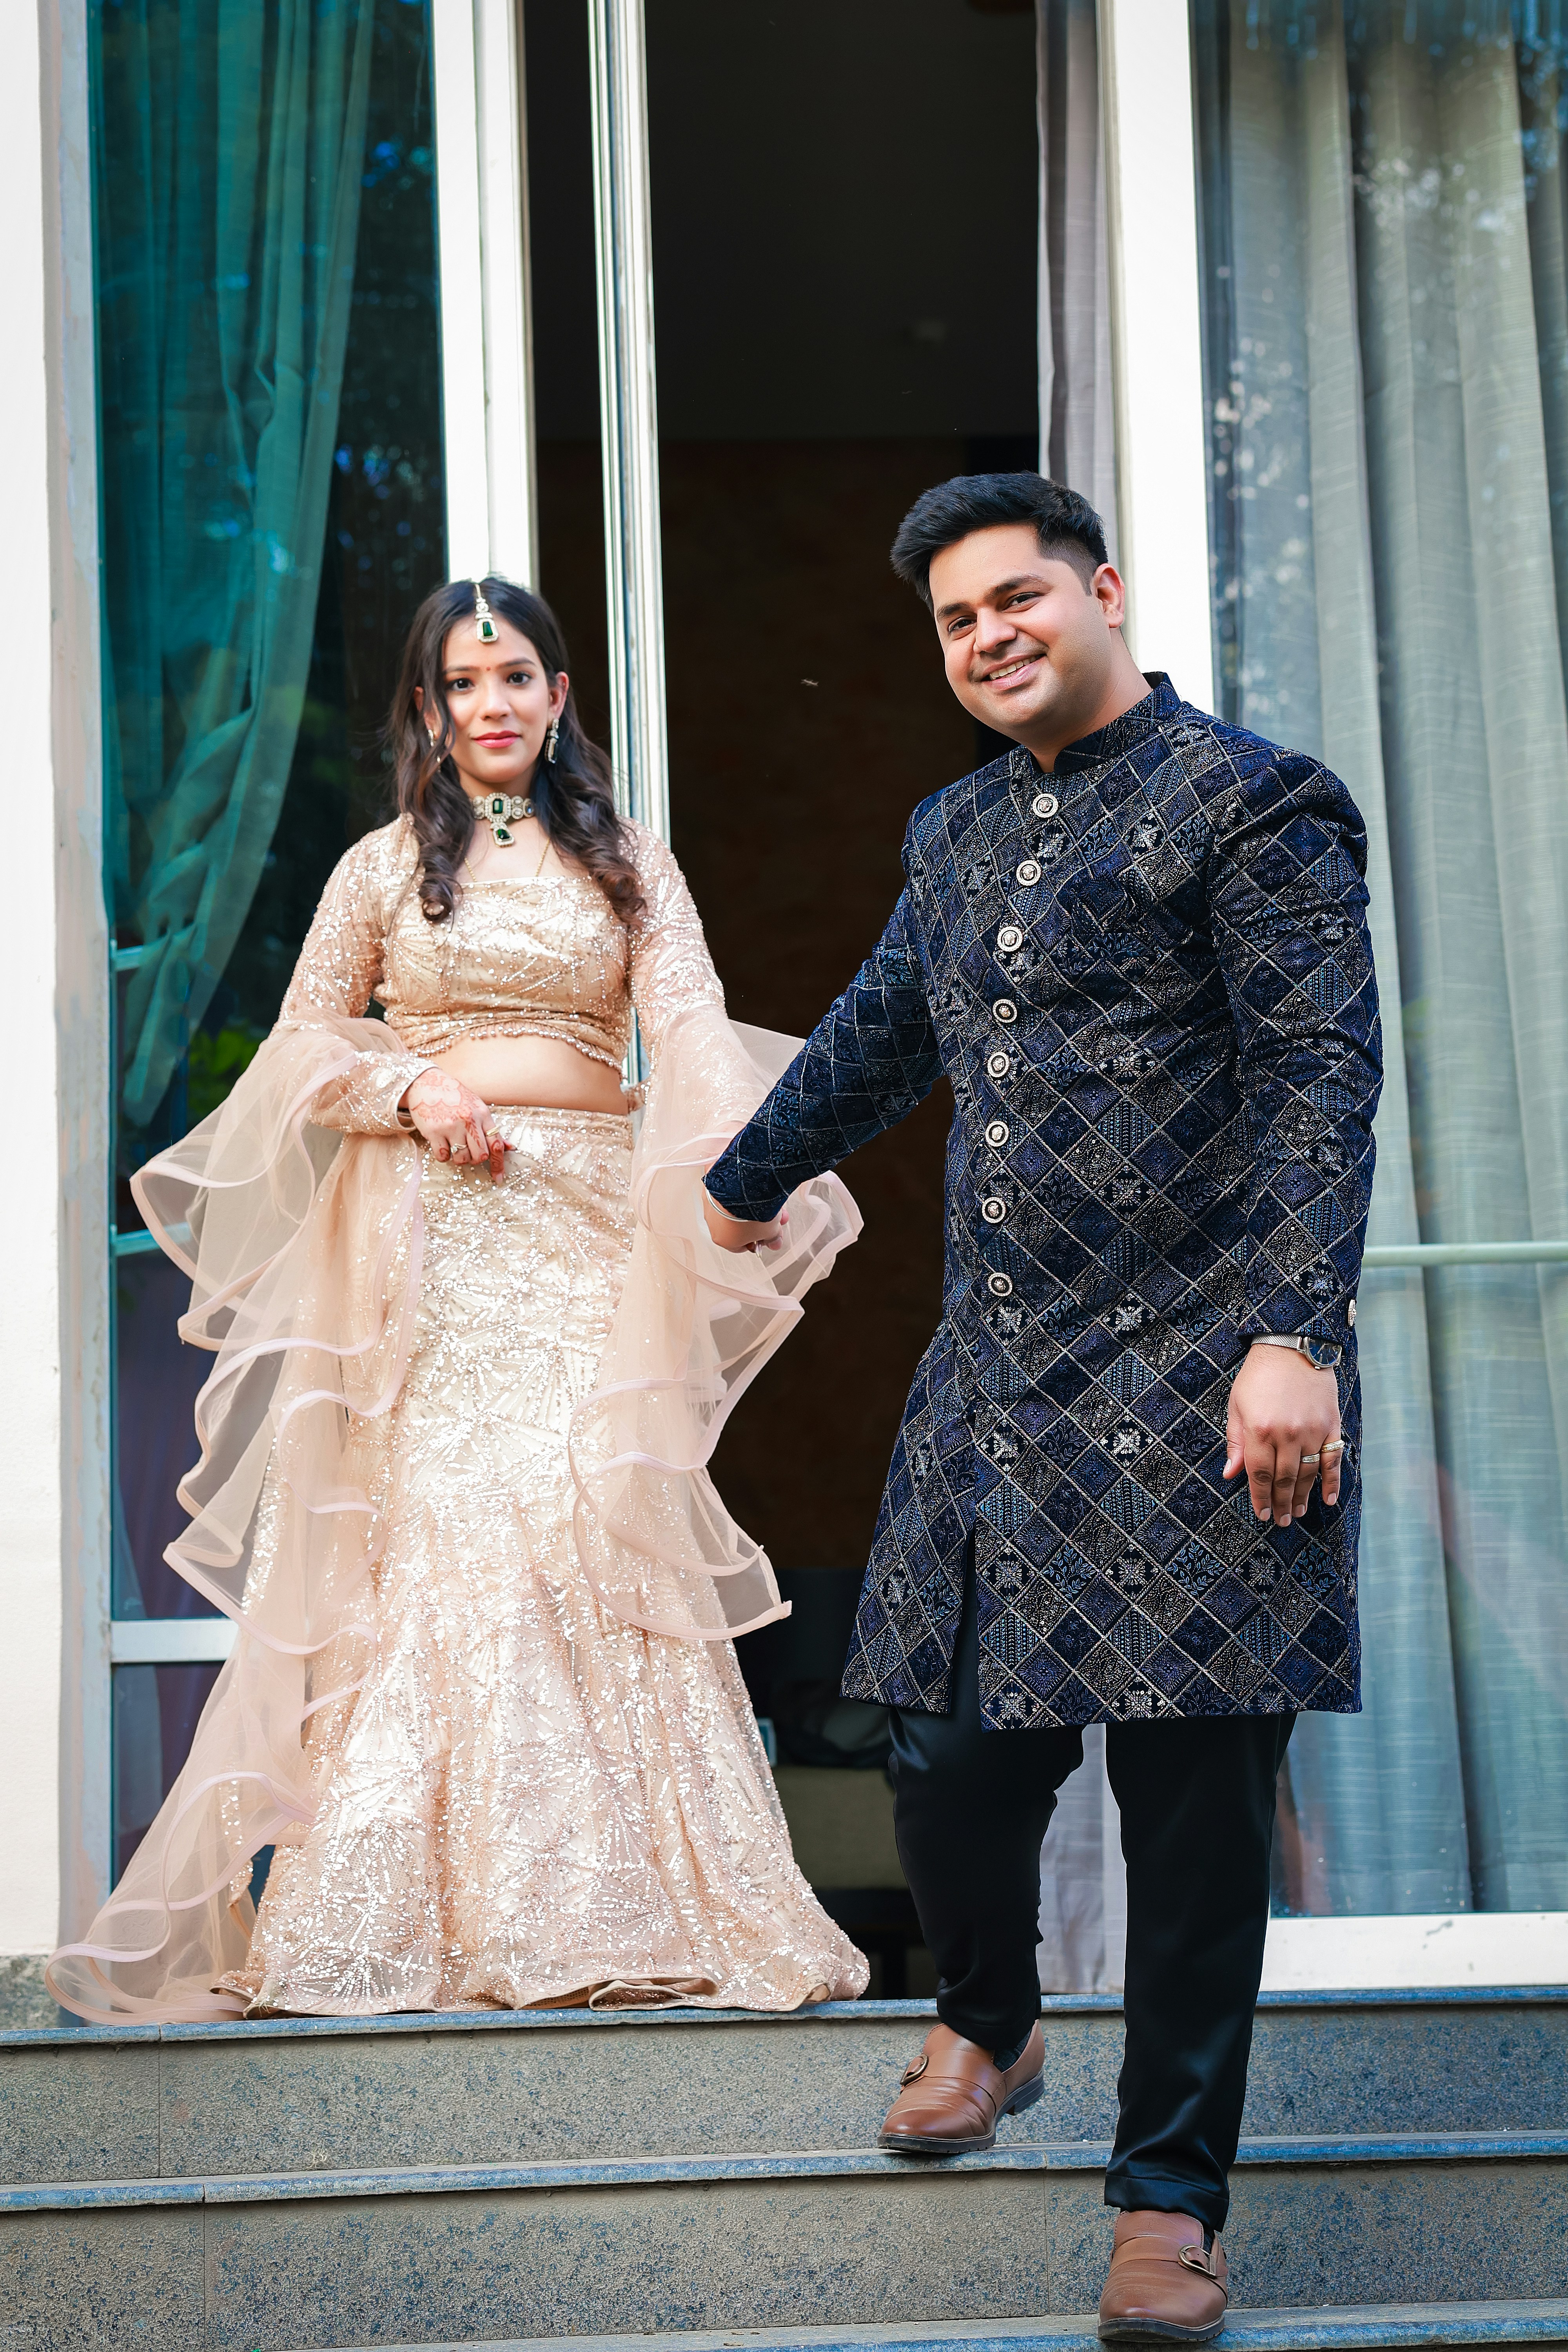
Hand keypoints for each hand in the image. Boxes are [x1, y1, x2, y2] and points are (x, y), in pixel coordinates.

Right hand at [403, 1071, 505, 1182]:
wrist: (426, 1083)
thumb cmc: (454, 1097)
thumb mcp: (476, 1107)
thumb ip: (491, 1128)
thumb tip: (509, 1147)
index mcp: (483, 1114)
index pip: (496, 1144)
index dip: (498, 1163)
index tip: (498, 1178)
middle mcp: (469, 1120)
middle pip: (480, 1155)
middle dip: (475, 1159)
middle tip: (468, 1152)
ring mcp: (451, 1126)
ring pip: (462, 1158)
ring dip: (459, 1158)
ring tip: (454, 1145)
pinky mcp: (434, 1131)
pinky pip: (443, 1156)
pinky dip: (443, 1155)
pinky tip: (442, 1143)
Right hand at [702, 1186, 786, 1253]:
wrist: (742, 1187)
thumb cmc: (752, 1213)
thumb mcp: (769, 1230)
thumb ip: (772, 1238)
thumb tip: (774, 1242)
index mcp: (724, 1240)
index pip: (740, 1246)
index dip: (756, 1241)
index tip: (766, 1235)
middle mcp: (713, 1224)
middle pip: (737, 1228)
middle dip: (756, 1223)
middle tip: (771, 1217)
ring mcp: (710, 1206)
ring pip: (732, 1210)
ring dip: (748, 1208)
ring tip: (765, 1201)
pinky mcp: (711, 1189)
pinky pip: (727, 1195)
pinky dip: (738, 1194)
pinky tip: (752, 1190)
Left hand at [1223, 1344, 1342, 1525]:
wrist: (1292, 1346)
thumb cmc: (1258, 1376)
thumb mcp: (1237, 1405)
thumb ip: (1236, 1442)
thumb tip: (1231, 1474)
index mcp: (1259, 1429)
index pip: (1259, 1474)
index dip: (1260, 1497)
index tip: (1262, 1514)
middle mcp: (1286, 1434)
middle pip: (1284, 1479)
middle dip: (1282, 1503)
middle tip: (1281, 1520)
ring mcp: (1311, 1430)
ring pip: (1308, 1474)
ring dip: (1303, 1497)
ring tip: (1298, 1513)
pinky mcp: (1331, 1425)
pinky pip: (1333, 1459)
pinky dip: (1332, 1482)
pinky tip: (1328, 1499)